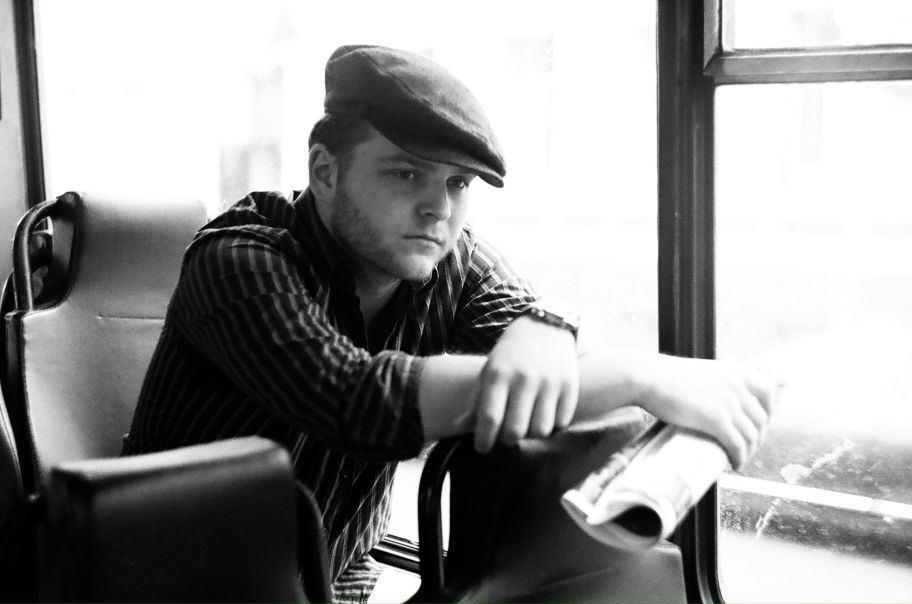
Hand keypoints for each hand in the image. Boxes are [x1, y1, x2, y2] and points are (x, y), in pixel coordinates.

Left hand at [473, 316, 578, 451]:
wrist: (546, 327)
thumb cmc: (511, 355)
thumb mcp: (489, 371)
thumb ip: (476, 400)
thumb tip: (460, 426)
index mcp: (498, 373)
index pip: (489, 418)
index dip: (484, 440)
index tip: (482, 448)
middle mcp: (524, 378)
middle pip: (515, 431)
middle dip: (507, 441)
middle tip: (505, 437)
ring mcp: (549, 382)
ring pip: (540, 431)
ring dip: (531, 435)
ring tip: (526, 426)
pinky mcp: (570, 386)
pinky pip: (561, 423)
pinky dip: (552, 426)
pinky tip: (544, 416)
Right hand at [633, 355, 779, 469]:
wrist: (648, 377)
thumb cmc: (665, 375)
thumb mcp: (701, 370)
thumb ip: (715, 380)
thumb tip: (715, 397)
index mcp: (735, 371)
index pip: (767, 392)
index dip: (769, 412)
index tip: (759, 425)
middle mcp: (737, 386)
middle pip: (761, 418)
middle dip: (758, 437)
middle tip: (747, 447)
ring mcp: (728, 403)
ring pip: (751, 435)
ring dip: (749, 451)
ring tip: (739, 458)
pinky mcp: (716, 420)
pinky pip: (737, 445)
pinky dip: (739, 457)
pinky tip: (734, 463)